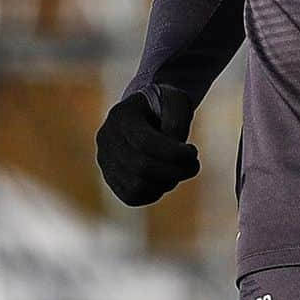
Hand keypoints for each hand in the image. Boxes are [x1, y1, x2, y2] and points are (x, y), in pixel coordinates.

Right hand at [95, 82, 199, 205]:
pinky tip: (166, 178)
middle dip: (174, 171)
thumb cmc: (164, 106)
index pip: (144, 142)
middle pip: (140, 167)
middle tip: (194, 166)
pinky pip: (132, 197)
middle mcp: (106, 138)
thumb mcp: (176, 102)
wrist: (144, 112)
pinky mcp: (110, 178)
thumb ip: (177, 122)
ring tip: (179, 170)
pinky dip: (155, 192)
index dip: (173, 153)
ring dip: (165, 184)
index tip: (193, 151)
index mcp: (121, 114)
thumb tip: (174, 148)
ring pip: (136, 187)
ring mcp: (105, 160)